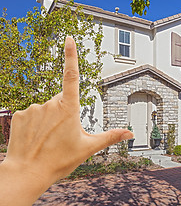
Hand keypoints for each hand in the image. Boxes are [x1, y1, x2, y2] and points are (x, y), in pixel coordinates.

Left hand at [1, 37, 132, 203]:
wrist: (26, 173)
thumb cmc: (59, 161)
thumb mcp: (88, 148)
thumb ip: (110, 137)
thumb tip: (130, 133)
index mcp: (68, 108)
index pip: (71, 76)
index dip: (71, 55)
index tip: (69, 38)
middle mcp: (49, 104)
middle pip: (61, 101)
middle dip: (65, 113)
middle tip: (63, 135)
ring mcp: (32, 109)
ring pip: (46, 108)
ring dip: (50, 119)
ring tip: (49, 140)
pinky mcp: (19, 115)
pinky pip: (32, 114)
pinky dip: (36, 123)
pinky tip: (36, 138)